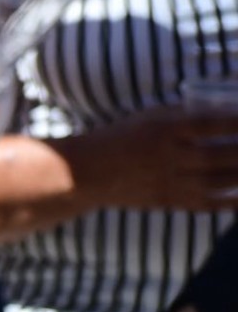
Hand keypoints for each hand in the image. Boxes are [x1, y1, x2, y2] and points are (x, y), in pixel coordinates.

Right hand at [72, 105, 237, 210]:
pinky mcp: (168, 201)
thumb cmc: (121, 137)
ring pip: (219, 180)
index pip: (215, 124)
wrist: (87, 173)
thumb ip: (185, 114)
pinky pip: (206, 202)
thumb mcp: (150, 117)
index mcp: (165, 128)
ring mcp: (169, 181)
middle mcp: (170, 156)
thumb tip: (225, 109)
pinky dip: (230, 201)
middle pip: (222, 155)